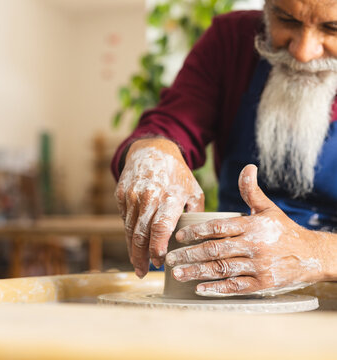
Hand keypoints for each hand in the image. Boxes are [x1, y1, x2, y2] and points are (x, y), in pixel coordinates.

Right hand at [115, 138, 203, 277]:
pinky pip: (124, 220)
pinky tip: (133, 247)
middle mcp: (148, 196)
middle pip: (140, 234)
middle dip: (141, 257)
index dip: (157, 248)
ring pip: (129, 229)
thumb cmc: (177, 175)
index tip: (159, 263)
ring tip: (138, 266)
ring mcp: (131, 195)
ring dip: (132, 250)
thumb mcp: (194, 191)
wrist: (151, 150)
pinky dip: (128, 235)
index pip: (160, 228)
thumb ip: (195, 216)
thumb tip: (199, 242)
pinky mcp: (120, 195)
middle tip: (144, 273)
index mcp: (169, 196)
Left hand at [166, 164, 325, 296]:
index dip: (197, 231)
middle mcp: (254, 246)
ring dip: (197, 272)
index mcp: (251, 226)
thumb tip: (248, 167)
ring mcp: (258, 266)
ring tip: (177, 274)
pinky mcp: (263, 284)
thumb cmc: (284, 230)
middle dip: (189, 254)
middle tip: (170, 258)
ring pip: (222, 269)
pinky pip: (236, 287)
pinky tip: (199, 289)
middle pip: (215, 250)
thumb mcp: (268, 208)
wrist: (313, 255)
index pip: (218, 227)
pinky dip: (217, 288)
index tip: (179, 235)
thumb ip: (251, 190)